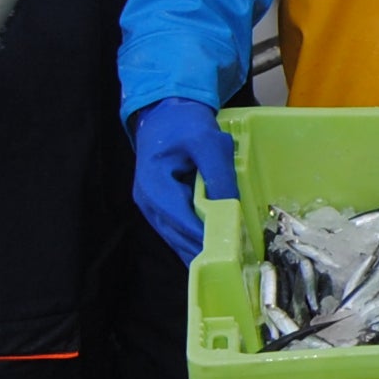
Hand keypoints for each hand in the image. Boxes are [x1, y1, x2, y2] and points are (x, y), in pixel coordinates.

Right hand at [130, 97, 237, 257]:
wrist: (165, 113)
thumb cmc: (185, 124)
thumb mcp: (208, 142)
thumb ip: (219, 175)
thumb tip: (231, 209)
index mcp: (154, 183)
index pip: (179, 217)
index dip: (202, 235)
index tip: (226, 249)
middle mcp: (147, 201)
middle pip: (176, 234)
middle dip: (202, 250)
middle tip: (231, 264)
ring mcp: (151, 207)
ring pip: (175, 238)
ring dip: (198, 250)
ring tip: (224, 265)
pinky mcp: (160, 209)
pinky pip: (177, 231)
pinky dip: (193, 241)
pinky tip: (212, 253)